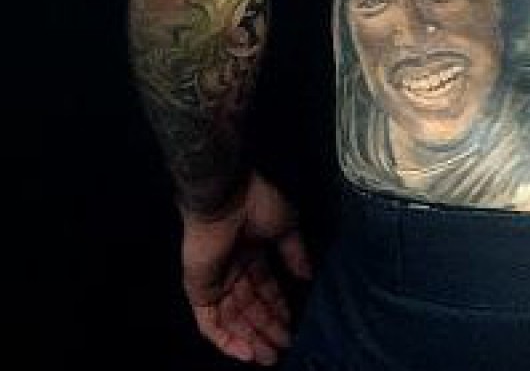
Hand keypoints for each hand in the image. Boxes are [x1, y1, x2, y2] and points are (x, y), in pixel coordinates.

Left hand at [180, 172, 312, 364]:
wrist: (226, 197)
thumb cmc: (257, 204)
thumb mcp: (286, 226)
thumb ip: (295, 253)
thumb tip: (307, 276)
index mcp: (252, 253)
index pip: (266, 288)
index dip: (279, 307)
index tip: (294, 324)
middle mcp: (233, 270)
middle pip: (251, 308)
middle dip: (268, 328)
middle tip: (284, 348)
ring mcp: (215, 282)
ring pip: (233, 319)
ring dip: (252, 338)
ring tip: (270, 356)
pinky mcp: (200, 292)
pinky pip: (210, 323)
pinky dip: (226, 340)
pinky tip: (246, 353)